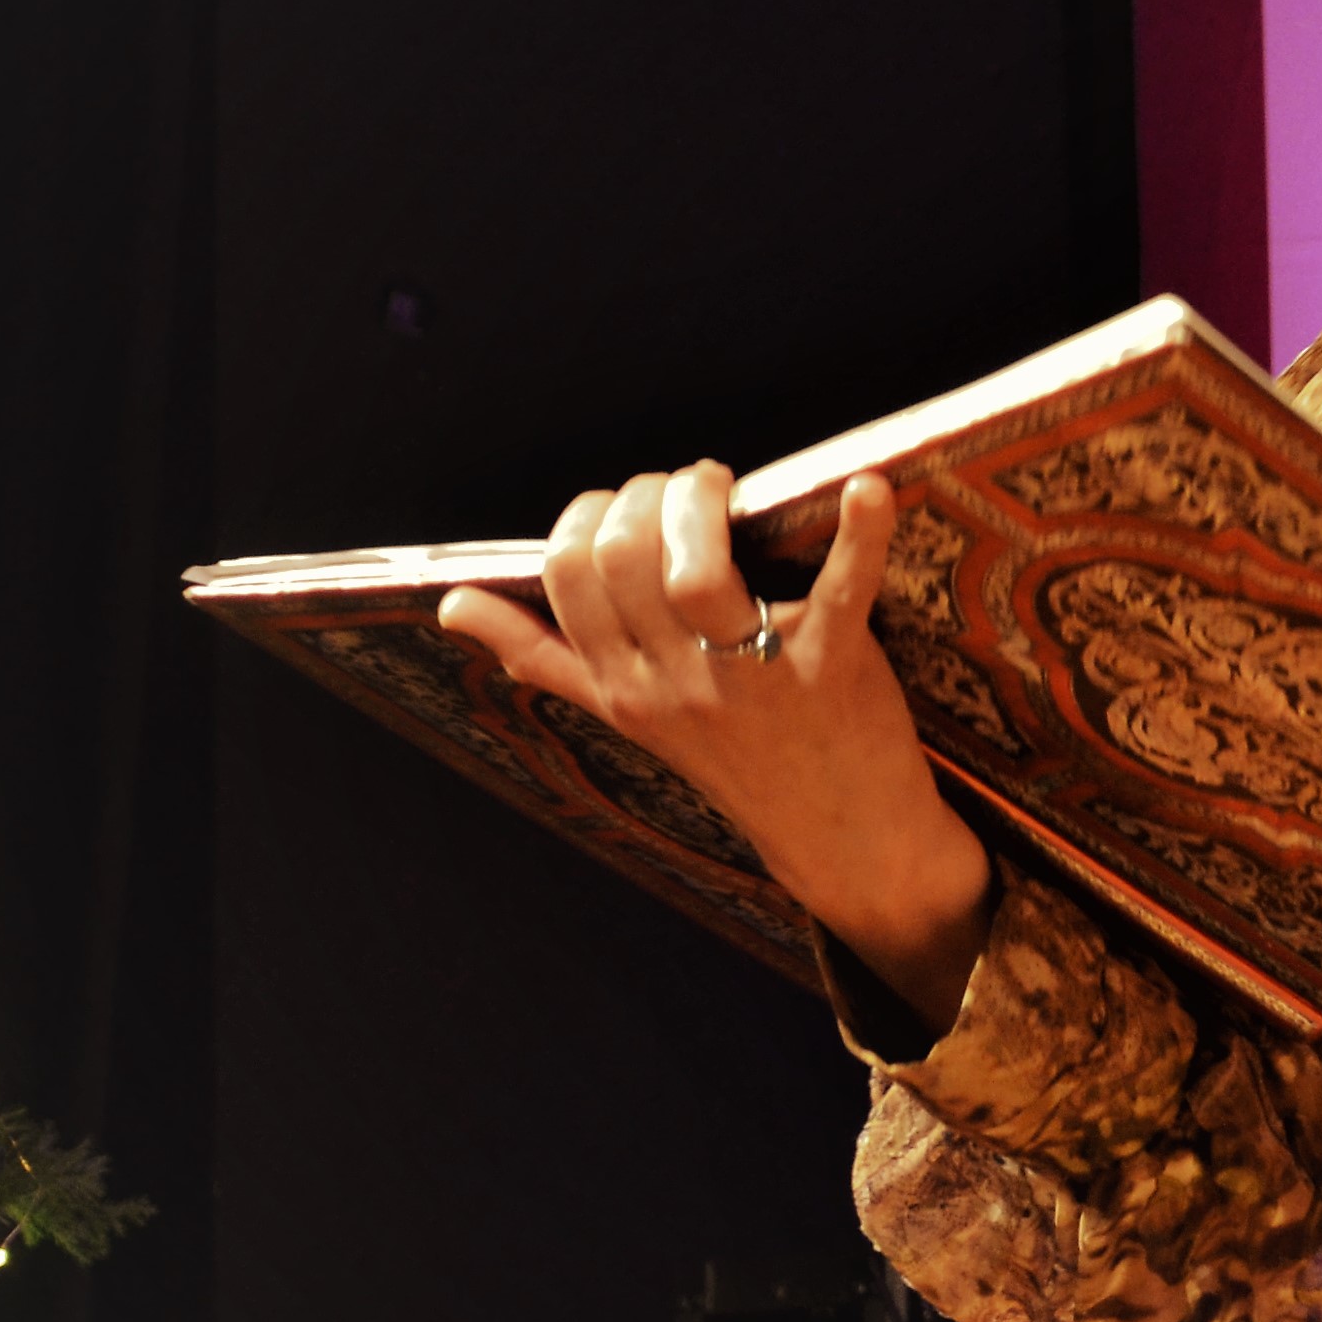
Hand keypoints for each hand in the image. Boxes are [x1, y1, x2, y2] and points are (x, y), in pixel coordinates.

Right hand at [436, 464, 995, 1026]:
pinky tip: (867, 488)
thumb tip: (454, 608)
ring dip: (704, 501)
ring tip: (725, 489)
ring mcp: (752, 674)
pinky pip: (841, 586)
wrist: (841, 834)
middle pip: (622, 558)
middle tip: (689, 491)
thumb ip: (545, 657)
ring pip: (695, 569)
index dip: (590, 516)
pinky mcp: (834, 662)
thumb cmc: (736, 755)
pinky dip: (858, 531)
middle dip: (647, 495)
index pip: (566, 575)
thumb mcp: (626, 715)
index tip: (630, 509)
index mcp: (622, 685)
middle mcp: (675, 681)